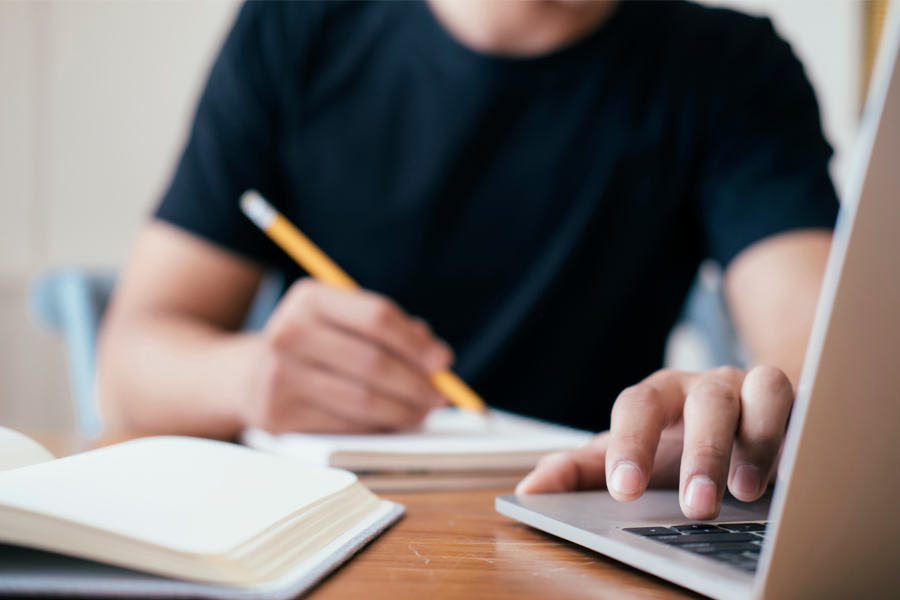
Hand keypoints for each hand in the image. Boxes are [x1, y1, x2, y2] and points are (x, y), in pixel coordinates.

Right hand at [240, 278, 452, 433]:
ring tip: (422, 412)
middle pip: (373, 362)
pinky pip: (344, 425)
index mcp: (310, 298)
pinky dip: (377, 427)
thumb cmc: (314, 344)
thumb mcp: (342, 320)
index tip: (443, 361)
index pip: (377, 317)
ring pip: (362, 400)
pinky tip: (393, 423)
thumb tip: (436, 358)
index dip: (416, 343)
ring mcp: (279, 376)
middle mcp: (289, 332)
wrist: (246, 375)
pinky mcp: (279, 415)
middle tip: (440, 395)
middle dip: (416, 383)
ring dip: (403, 411)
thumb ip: (391, 330)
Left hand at [516, 366, 793, 519]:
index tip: (623, 489)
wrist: (733, 420)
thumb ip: (578, 472)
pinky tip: (792, 471)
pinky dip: (799, 431)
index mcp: (658, 396)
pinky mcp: (795, 400)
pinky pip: (803, 403)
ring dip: (757, 439)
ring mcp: (752, 387)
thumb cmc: (673, 443)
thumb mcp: (626, 457)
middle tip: (694, 505)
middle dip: (701, 452)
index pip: (638, 406)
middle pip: (703, 400)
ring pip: (762, 388)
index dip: (630, 444)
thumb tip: (529, 490)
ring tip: (746, 491)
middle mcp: (705, 385)